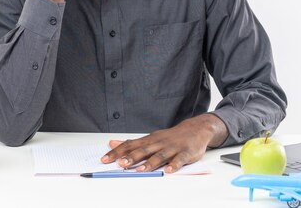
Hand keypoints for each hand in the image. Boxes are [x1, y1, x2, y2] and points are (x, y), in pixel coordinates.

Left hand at [100, 114, 226, 172]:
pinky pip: (179, 159)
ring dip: (150, 163)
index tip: (105, 159)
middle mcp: (159, 142)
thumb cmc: (171, 136)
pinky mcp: (186, 153)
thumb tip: (112, 143)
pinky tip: (169, 171)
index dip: (117, 152)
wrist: (195, 128)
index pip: (130, 145)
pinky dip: (174, 165)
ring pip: (160, 155)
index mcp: (150, 140)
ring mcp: (172, 147)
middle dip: (132, 157)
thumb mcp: (150, 137)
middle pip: (143, 150)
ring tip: (141, 170)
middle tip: (121, 164)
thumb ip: (132, 143)